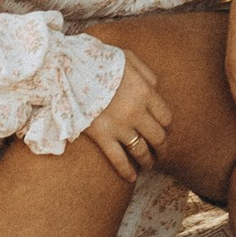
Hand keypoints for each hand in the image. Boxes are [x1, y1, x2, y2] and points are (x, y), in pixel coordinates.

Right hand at [85, 56, 171, 182]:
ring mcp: (119, 126)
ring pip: (141, 151)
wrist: (69, 70)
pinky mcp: (102, 136)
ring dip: (148, 161)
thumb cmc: (99, 61)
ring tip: (148, 165)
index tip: (163, 131)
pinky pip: (118, 159)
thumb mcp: (128, 58)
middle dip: (162, 147)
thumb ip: (146, 73)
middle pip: (158, 137)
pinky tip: (132, 178)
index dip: (167, 127)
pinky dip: (127, 171)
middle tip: (160, 152)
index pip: (166, 118)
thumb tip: (156, 88)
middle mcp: (136, 112)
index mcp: (145, 92)